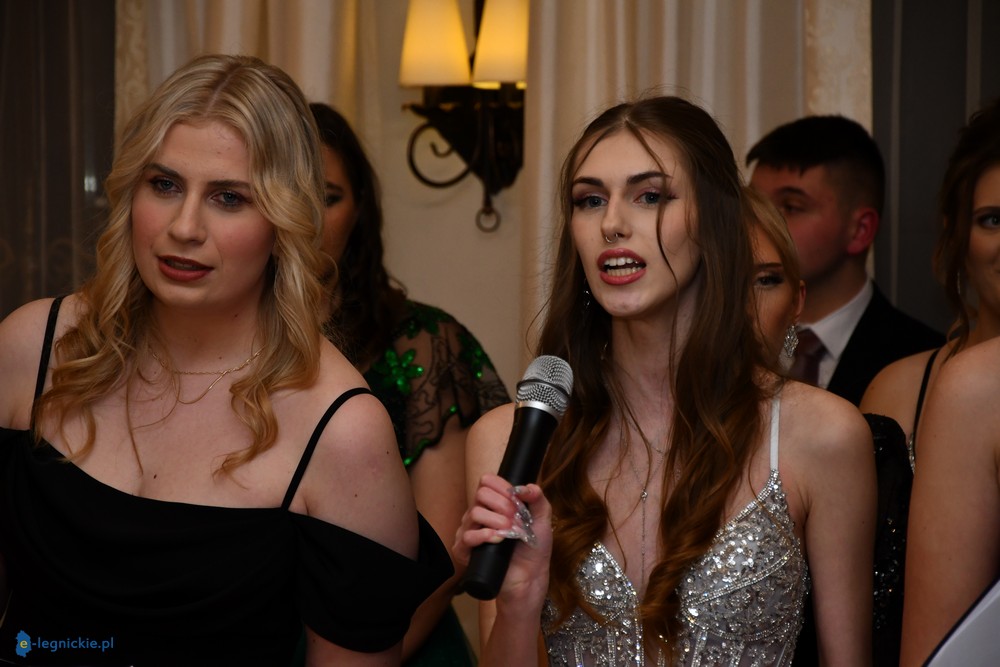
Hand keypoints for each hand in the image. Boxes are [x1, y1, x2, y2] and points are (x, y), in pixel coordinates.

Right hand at [454, 474, 551, 605]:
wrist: (530, 577)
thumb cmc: (533, 548)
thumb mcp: (542, 519)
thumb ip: (538, 499)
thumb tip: (526, 486)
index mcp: (493, 504)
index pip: (487, 481)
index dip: (503, 487)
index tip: (517, 501)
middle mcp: (478, 515)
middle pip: (480, 494)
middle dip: (503, 505)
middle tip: (516, 520)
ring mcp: (470, 532)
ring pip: (474, 513)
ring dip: (497, 521)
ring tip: (511, 533)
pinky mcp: (465, 551)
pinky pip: (467, 536)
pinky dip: (483, 536)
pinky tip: (497, 539)